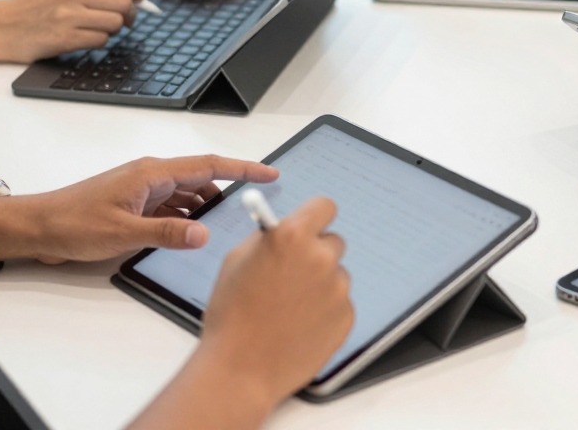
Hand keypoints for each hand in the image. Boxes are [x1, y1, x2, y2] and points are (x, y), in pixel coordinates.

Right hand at [0, 0, 145, 62]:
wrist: (2, 27)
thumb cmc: (36, 5)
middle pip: (124, 2)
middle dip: (130, 13)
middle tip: (124, 18)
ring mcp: (68, 15)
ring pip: (116, 23)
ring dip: (114, 29)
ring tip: (100, 27)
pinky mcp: (65, 38)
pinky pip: (102, 40)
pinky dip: (99, 40)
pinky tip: (86, 36)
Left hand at [0, 156, 279, 263]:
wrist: (37, 228)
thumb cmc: (72, 223)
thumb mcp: (123, 232)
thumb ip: (166, 232)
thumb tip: (204, 232)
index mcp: (152, 172)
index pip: (208, 164)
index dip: (243, 168)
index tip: (270, 172)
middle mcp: (152, 176)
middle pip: (202, 179)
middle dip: (229, 192)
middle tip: (253, 210)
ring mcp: (144, 190)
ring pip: (188, 196)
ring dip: (205, 210)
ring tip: (226, 228)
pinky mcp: (136, 205)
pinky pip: (172, 208)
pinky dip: (186, 219)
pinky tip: (193, 236)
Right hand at [198, 198, 353, 405]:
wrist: (239, 371)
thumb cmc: (230, 315)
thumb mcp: (237, 261)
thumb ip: (268, 238)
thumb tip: (287, 228)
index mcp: (292, 236)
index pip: (324, 206)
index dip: (315, 217)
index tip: (311, 226)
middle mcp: (321, 258)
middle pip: (332, 242)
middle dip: (315, 254)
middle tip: (293, 274)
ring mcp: (338, 289)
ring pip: (336, 275)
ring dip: (320, 285)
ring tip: (289, 309)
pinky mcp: (346, 316)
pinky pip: (339, 304)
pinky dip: (324, 311)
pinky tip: (298, 326)